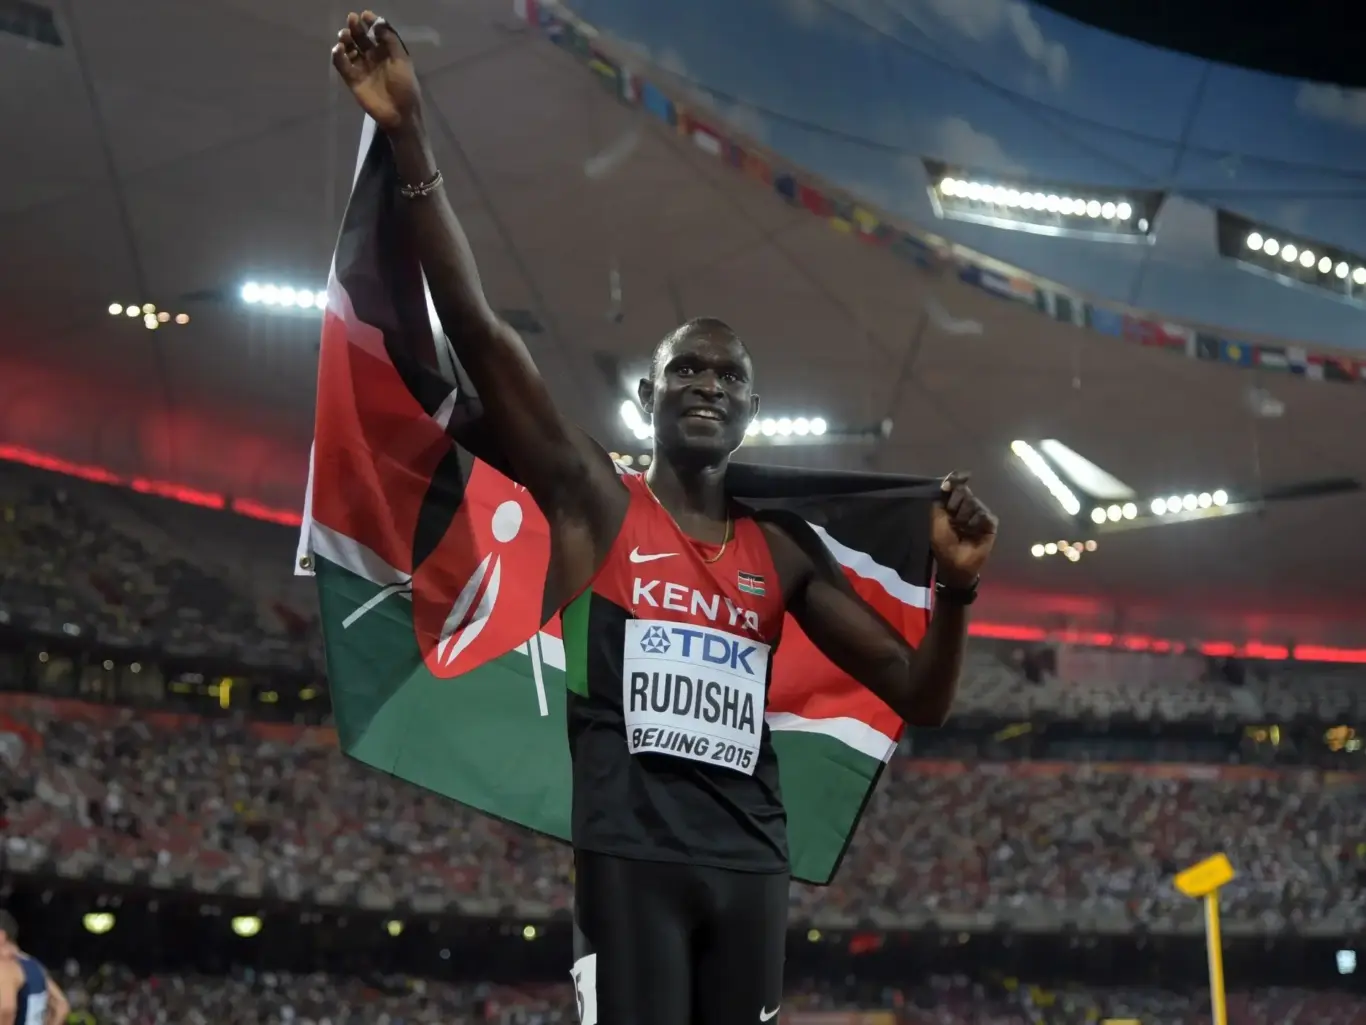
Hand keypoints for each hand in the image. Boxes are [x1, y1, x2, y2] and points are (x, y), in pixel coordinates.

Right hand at [331, 11, 421, 133]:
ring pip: (350, 49)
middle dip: (356, 28)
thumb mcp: (402, 61)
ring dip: (346, 40)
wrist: (399, 114)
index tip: (365, 15)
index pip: (376, 33)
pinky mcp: (352, 80)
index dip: (370, 23)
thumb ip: (390, 41)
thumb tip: (378, 23)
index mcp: (388, 53)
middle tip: (351, 20)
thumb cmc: (405, 87)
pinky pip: (342, 64)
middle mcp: (374, 58)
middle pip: (361, 39)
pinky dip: (338, 55)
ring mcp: (362, 68)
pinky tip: (340, 49)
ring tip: (345, 35)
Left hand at [931, 471, 996, 587]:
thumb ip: (940, 500)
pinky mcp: (990, 523)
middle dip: (955, 505)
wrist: (956, 562)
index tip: (948, 484)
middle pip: (964, 492)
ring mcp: (980, 513)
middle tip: (953, 521)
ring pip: (974, 503)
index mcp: (953, 503)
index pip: (956, 485)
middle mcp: (968, 505)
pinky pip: (984, 515)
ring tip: (963, 530)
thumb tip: (947, 482)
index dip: (954, 480)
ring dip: (964, 518)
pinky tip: (974, 532)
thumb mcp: (936, 520)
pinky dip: (976, 524)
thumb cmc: (944, 543)